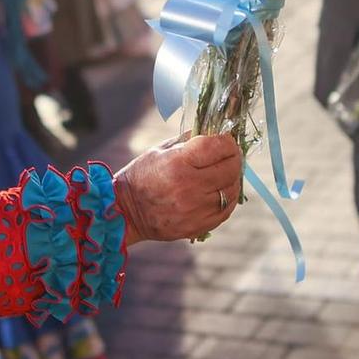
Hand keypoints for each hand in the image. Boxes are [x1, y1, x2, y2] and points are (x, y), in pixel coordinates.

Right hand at [113, 132, 243, 246]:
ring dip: (232, 178)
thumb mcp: (160, 150)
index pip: (219, 146)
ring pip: (232, 190)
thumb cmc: (142, 176)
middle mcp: (189, 187)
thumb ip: (191, 140)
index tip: (225, 140)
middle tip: (228, 155)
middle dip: (233, 157)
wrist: (125, 212)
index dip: (227, 140)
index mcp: (178, 163)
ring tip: (223, 174)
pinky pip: (226, 210)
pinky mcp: (197, 226)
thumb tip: (216, 132)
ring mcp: (195, 209)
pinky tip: (220, 191)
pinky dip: (228, 198)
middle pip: (231, 168)